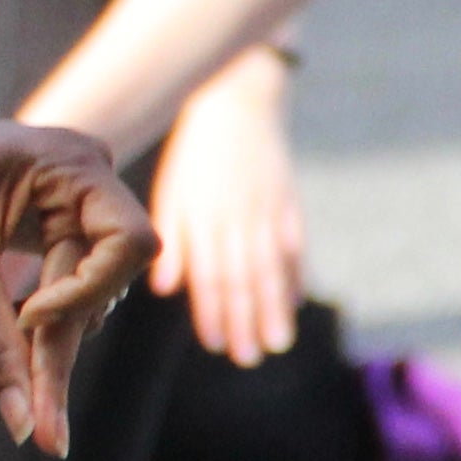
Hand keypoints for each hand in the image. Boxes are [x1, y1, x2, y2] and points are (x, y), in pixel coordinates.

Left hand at [0, 115, 157, 452]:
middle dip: (50, 351)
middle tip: (38, 434)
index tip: (27, 319)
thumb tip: (26, 429)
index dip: (85, 292)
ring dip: (28, 353)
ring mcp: (70, 207)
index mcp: (71, 165)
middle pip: (96, 285)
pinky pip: (50, 293)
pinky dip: (14, 334)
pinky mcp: (49, 232)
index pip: (126, 244)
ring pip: (72, 302)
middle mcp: (83, 181)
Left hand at [146, 60, 303, 366]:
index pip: (209, 272)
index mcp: (204, 213)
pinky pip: (295, 245)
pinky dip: (295, 275)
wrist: (238, 101)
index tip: (215, 345)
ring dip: (274, 308)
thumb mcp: (174, 190)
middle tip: (248, 358)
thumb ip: (173, 239)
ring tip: (276, 344)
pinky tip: (294, 302)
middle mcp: (237, 215)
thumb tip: (165, 290)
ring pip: (271, 267)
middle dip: (245, 321)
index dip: (213, 311)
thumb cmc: (197, 154)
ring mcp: (268, 208)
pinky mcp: (290, 200)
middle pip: (243, 277)